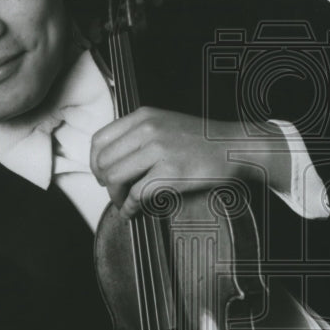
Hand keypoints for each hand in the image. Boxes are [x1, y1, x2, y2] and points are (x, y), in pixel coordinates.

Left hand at [90, 107, 287, 219]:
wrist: (235, 147)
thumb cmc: (203, 139)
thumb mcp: (166, 122)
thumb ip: (139, 133)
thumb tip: (114, 158)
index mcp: (144, 116)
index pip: (100, 140)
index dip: (95, 162)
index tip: (102, 174)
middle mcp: (148, 130)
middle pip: (104, 161)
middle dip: (104, 182)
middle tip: (115, 191)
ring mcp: (159, 150)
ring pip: (116, 177)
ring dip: (116, 196)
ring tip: (125, 202)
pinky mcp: (170, 172)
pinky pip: (136, 194)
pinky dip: (129, 208)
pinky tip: (133, 212)